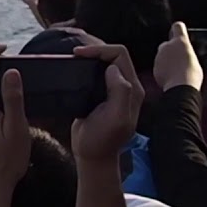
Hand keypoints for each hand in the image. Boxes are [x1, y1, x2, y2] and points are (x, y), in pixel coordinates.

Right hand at [71, 45, 143, 161]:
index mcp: (132, 89)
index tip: (79, 54)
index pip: (120, 56)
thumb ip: (120, 92)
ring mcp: (115, 90)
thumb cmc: (102, 139)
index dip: (100, 50)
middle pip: (115, 55)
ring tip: (74, 57)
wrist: (93, 156)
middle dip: (96, 50)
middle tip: (74, 54)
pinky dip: (87, 66)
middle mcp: (126, 86)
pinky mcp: (103, 94)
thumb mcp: (115, 118)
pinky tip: (75, 67)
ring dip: (92, 56)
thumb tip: (112, 68)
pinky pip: (98, 72)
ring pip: (106, 62)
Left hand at [153, 22, 202, 91]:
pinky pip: (159, 65)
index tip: (178, 31)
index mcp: (181, 42)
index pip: (178, 27)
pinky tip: (171, 76)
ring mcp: (159, 56)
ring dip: (167, 60)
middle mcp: (167, 45)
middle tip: (179, 60)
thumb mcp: (194, 59)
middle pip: (168, 44)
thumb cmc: (192, 74)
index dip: (178, 29)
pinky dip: (163, 69)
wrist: (180, 87)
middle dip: (171, 50)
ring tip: (177, 71)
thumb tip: (184, 55)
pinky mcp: (154, 66)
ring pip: (163, 55)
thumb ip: (186, 52)